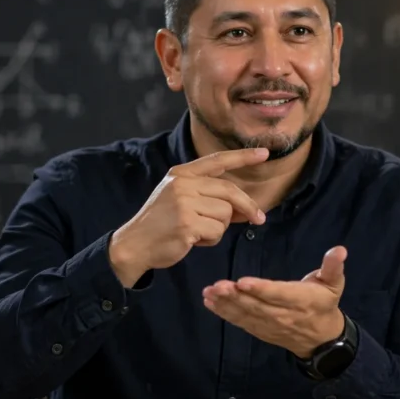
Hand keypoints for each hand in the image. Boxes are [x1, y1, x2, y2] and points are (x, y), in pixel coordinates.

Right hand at [109, 148, 268, 286]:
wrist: (135, 244)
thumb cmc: (162, 223)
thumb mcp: (180, 199)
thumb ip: (209, 197)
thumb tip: (247, 208)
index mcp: (182, 173)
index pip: (217, 161)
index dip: (242, 157)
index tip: (264, 154)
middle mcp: (183, 184)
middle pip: (230, 192)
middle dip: (247, 207)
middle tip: (259, 219)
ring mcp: (184, 203)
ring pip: (226, 214)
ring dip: (219, 228)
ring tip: (198, 232)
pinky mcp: (187, 224)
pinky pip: (217, 231)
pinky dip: (211, 240)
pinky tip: (194, 240)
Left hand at [203, 246, 347, 358]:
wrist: (321, 339)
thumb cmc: (325, 303)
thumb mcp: (334, 284)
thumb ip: (333, 266)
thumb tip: (340, 250)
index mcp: (300, 300)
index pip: (278, 294)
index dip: (260, 289)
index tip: (242, 282)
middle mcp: (283, 315)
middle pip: (256, 305)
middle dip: (235, 296)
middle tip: (217, 286)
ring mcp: (270, 325)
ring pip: (245, 314)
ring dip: (225, 304)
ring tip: (209, 293)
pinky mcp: (260, 330)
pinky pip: (241, 322)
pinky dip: (225, 313)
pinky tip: (210, 303)